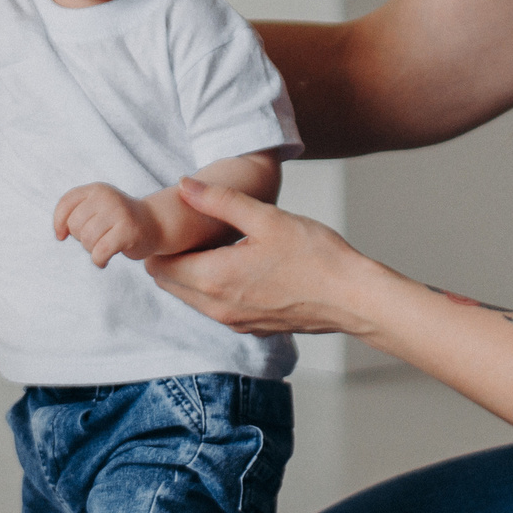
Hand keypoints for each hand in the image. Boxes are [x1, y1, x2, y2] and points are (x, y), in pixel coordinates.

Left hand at [53, 182, 165, 268]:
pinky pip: (100, 251)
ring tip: (103, 248)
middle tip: (95, 239)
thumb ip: (76, 213)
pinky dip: (98, 261)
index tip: (62, 236)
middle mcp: (107, 197)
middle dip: (80, 238)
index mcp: (96, 190)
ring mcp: (119, 213)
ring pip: (87, 239)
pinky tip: (103, 261)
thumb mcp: (97, 208)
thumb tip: (59, 234)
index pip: (66, 204)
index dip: (58, 223)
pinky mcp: (128, 231)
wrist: (155, 224)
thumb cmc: (119, 220)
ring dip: (91, 250)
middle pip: (74, 225)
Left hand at [145, 177, 386, 336]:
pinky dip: (211, 287)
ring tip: (211, 242)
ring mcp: (234, 321)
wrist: (353, 299)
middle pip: (169, 283)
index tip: (172, 222)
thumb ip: (220, 201)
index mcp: (214, 278)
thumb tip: (184, 185)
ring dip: (190, 272)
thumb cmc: (316, 258)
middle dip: (169, 257)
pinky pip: (214, 307)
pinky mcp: (251, 327)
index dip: (159, 243)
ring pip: (190, 297)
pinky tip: (234, 263)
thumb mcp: (266, 218)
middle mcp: (217, 307)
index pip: (159, 264)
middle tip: (187, 228)